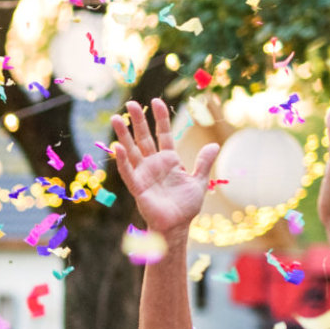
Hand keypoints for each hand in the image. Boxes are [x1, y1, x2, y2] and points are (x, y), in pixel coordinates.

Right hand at [113, 98, 218, 237]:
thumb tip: (214, 145)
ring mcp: (144, 174)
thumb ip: (204, 163)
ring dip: (123, 135)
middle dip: (137, 121)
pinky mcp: (137, 187)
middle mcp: (153, 164)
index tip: (156, 101)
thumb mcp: (199, 181)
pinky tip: (117, 146)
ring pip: (131, 150)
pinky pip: (128, 171)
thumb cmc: (186, 206)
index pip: (163, 134)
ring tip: (115, 118)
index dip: (160, 119)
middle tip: (130, 103)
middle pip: (143, 138)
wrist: (177, 226)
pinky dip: (122, 160)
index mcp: (168, 160)